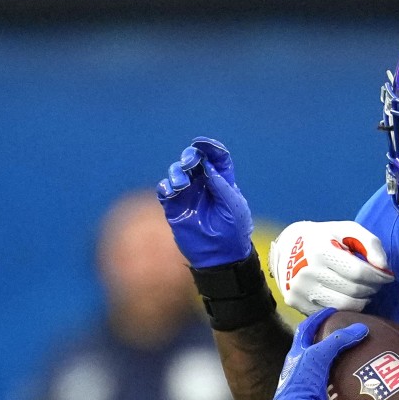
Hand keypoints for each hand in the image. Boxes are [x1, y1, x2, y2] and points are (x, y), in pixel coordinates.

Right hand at [156, 137, 253, 267]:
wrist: (220, 256)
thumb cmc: (233, 231)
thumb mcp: (232, 207)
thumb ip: (221, 185)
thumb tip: (207, 165)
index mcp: (222, 183)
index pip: (216, 159)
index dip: (210, 148)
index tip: (201, 144)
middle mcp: (204, 185)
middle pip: (194, 161)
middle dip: (190, 157)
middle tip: (189, 163)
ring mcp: (189, 195)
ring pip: (178, 173)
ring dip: (177, 172)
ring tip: (182, 183)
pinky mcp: (175, 207)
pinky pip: (166, 190)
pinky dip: (166, 186)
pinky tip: (172, 190)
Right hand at [268, 221, 393, 314]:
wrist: (287, 247)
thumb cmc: (326, 238)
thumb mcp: (348, 230)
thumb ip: (371, 244)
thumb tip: (384, 267)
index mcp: (320, 250)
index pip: (359, 272)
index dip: (379, 276)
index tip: (387, 275)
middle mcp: (308, 272)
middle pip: (354, 290)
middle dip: (373, 288)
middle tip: (376, 283)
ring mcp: (301, 290)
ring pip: (345, 306)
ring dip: (362, 300)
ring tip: (365, 290)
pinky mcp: (298, 304)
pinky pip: (333, 313)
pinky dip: (347, 308)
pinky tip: (349, 297)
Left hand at [270, 308, 368, 399]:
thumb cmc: (303, 383)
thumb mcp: (319, 356)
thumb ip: (339, 340)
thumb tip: (362, 328)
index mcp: (295, 356)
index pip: (305, 330)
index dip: (318, 318)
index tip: (331, 311)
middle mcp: (296, 369)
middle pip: (310, 349)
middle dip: (324, 340)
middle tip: (340, 333)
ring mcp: (304, 385)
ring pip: (319, 367)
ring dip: (332, 361)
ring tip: (349, 356)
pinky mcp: (314, 399)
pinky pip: (328, 383)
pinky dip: (338, 378)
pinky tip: (349, 380)